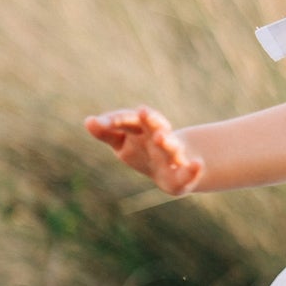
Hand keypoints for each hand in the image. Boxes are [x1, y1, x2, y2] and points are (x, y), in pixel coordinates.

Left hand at [84, 106, 203, 193]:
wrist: (173, 167)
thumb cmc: (142, 152)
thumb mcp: (122, 143)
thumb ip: (106, 133)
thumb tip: (88, 121)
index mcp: (140, 128)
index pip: (126, 120)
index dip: (115, 121)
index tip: (99, 124)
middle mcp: (158, 137)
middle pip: (154, 125)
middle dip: (149, 119)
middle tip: (142, 112)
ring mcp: (172, 154)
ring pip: (171, 146)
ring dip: (166, 142)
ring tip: (159, 138)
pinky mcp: (185, 173)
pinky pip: (190, 171)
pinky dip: (194, 168)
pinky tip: (197, 164)